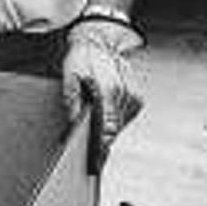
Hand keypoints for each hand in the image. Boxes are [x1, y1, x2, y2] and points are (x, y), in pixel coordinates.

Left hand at [61, 20, 143, 160]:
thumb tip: (73, 123)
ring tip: (93, 130)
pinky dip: (113, 120)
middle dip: (101, 142)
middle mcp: (125, 96)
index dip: (100, 150)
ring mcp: (133, 97)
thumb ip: (72, 99)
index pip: (106, 130)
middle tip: (90, 156)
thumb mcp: (69, 74)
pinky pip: (123, 118)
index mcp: (109, 91)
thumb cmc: (82, 57)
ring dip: (106, 130)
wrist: (100, 40)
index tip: (95, 166)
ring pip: (118, 125)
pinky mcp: (137, 99)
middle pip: (112, 131)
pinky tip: (103, 114)